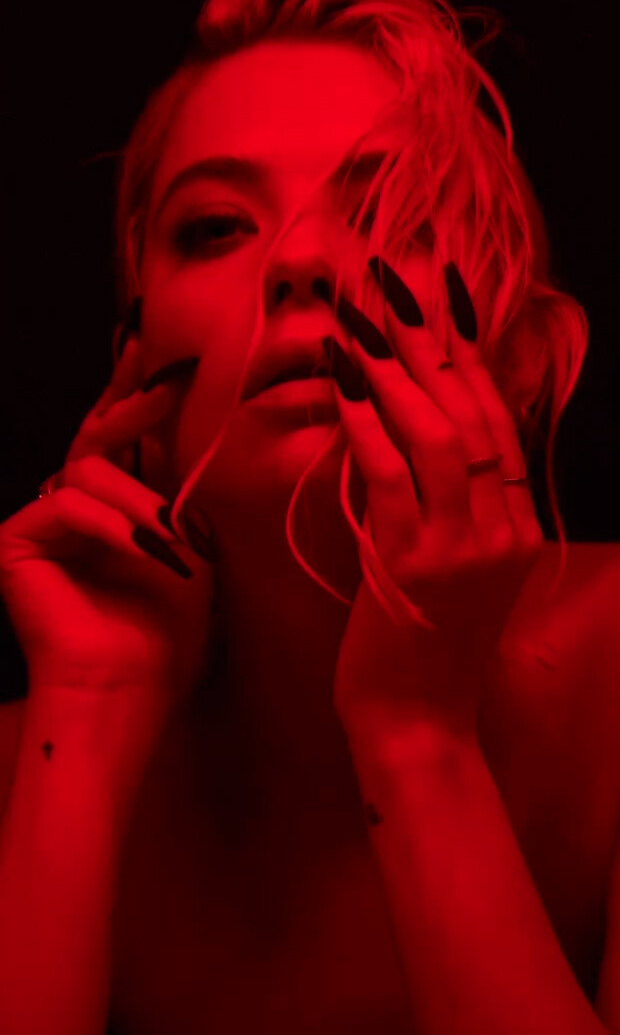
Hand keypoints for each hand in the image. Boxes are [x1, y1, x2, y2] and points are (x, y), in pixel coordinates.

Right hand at [0, 330, 215, 718]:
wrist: (133, 685)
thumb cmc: (168, 627)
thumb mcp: (188, 543)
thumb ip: (177, 487)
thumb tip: (181, 419)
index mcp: (114, 505)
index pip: (120, 437)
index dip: (135, 393)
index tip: (155, 349)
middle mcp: (73, 506)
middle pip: (94, 433)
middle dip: (133, 402)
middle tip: (168, 378)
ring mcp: (41, 522)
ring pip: (86, 470)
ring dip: (138, 500)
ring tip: (170, 541)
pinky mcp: (13, 541)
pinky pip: (65, 504)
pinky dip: (111, 526)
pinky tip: (145, 551)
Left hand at [327, 257, 543, 735]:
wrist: (416, 725)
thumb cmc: (420, 644)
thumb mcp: (449, 565)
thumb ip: (443, 501)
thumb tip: (401, 420)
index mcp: (520, 526)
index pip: (498, 419)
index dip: (468, 353)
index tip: (440, 297)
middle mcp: (504, 530)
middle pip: (473, 413)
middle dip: (429, 342)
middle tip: (390, 283)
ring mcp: (466, 549)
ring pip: (441, 434)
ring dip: (395, 370)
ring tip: (356, 319)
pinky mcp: (415, 567)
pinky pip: (392, 475)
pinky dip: (367, 421)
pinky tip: (341, 380)